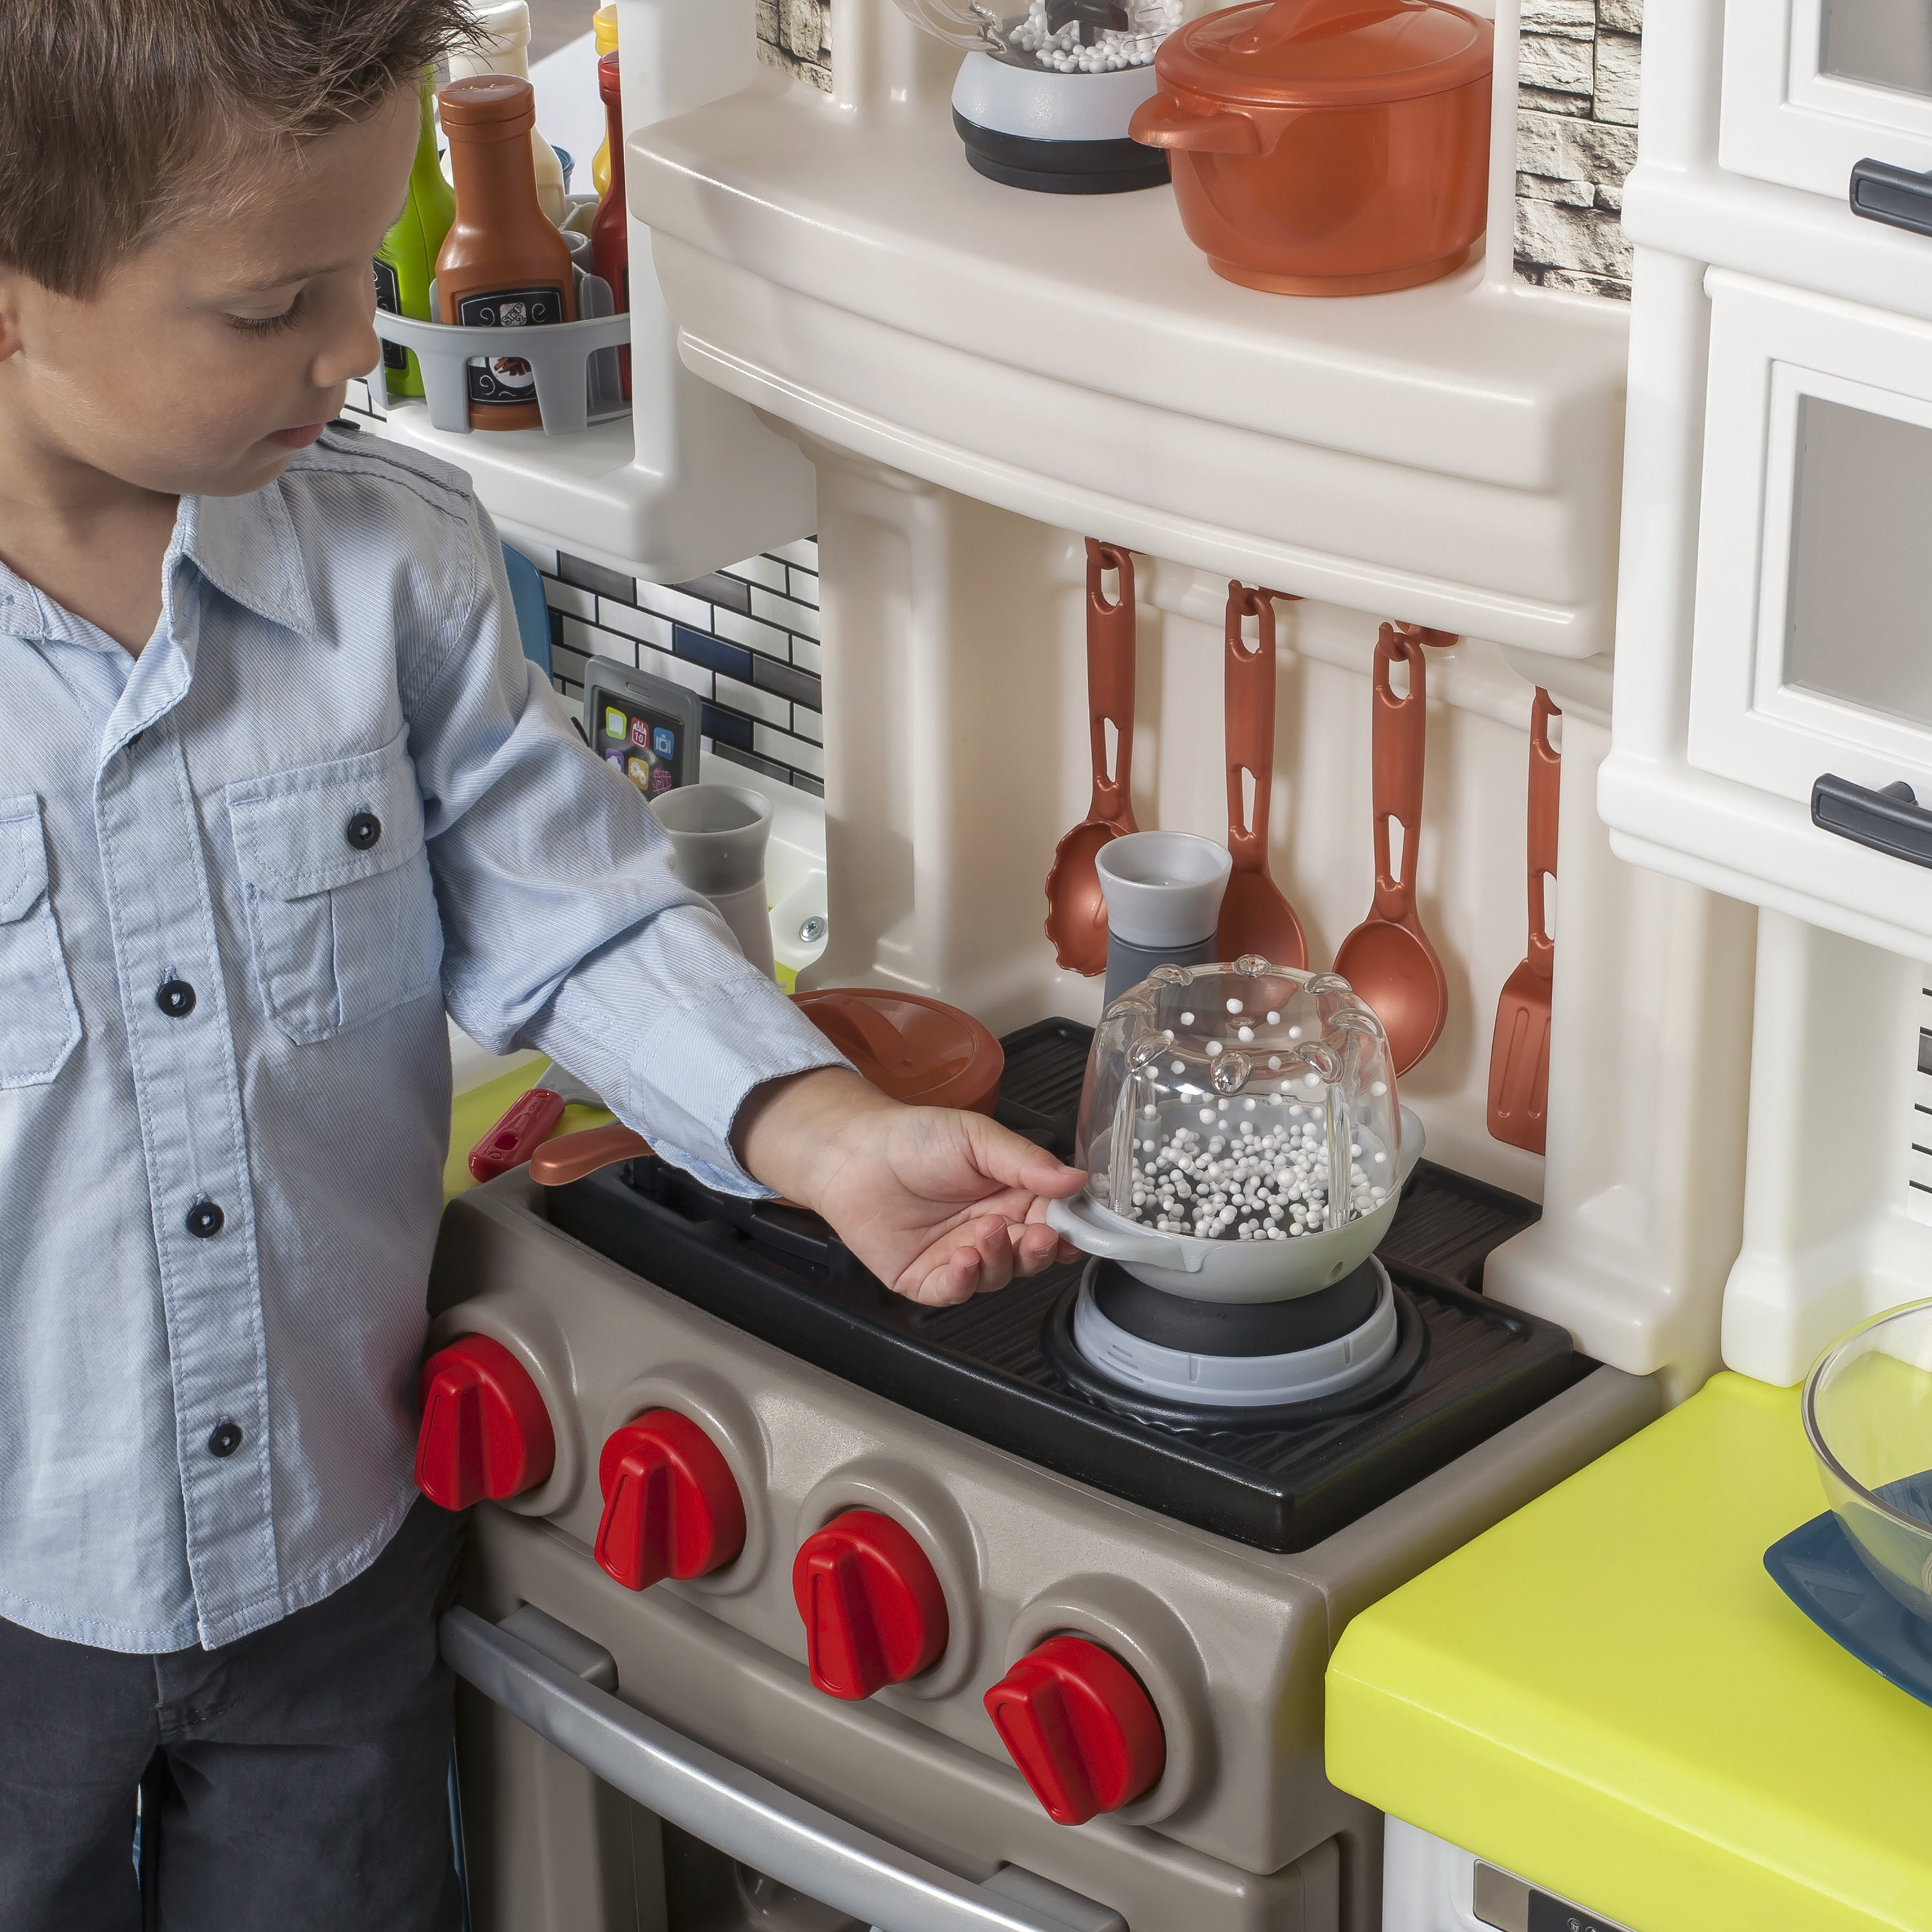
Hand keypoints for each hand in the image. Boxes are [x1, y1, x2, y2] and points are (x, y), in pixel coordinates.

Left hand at [733, 1068, 1085, 1306]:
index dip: (1067, 1230)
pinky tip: (963, 1259)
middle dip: (1039, 1250)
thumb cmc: (914, 1139)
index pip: (1054, 1222)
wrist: (854, 1154)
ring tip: (985, 1232)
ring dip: (999, 1259)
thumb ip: (1028, 1162)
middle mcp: (991, 1229)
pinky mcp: (928, 1278)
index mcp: (1012, 1195)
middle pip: (1032, 1256)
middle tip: (1037, 1235)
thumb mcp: (979, 1137)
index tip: (1073, 1227)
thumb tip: (1076, 1179)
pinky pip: (956, 1292)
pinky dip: (964, 1281)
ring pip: (999, 1276)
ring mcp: (961, 1256)